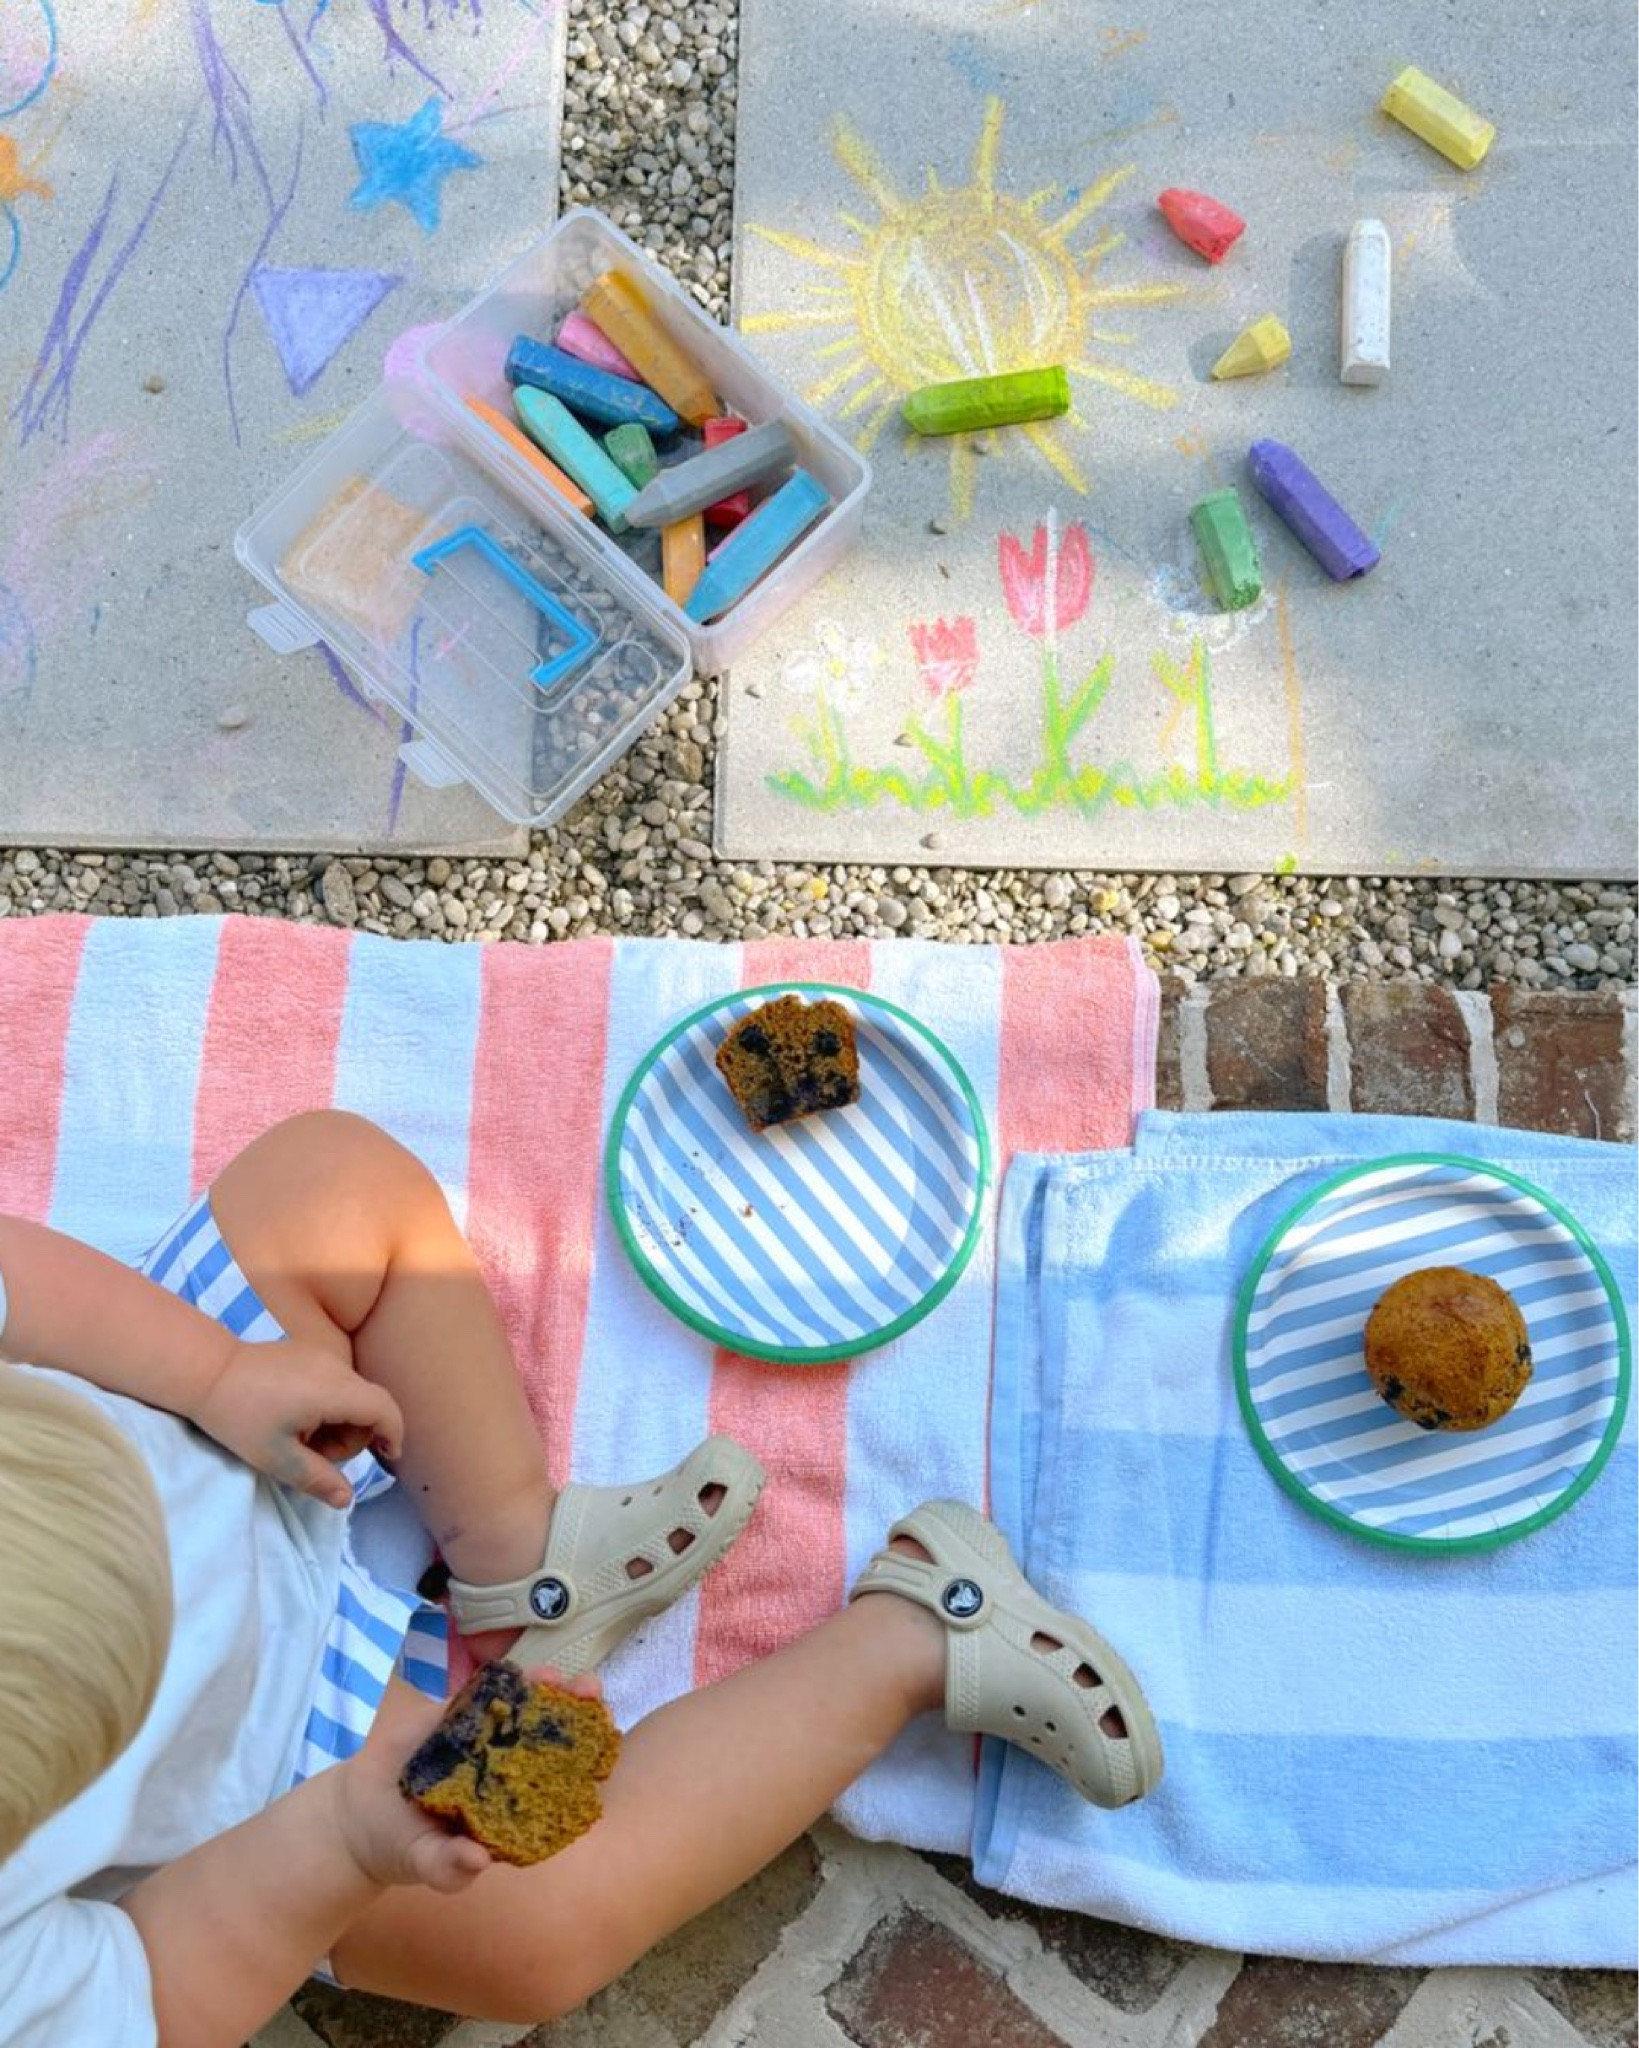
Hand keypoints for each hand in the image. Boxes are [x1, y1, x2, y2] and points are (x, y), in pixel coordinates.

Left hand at [189, 1337, 404, 1507]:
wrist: (207, 1372)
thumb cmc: (240, 1417)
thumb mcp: (276, 1458)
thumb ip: (317, 1479)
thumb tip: (346, 1499)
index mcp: (334, 1391)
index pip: (384, 1410)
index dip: (393, 1435)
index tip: (386, 1458)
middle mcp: (336, 1366)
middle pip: (370, 1405)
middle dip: (353, 1437)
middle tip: (315, 1455)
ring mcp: (323, 1356)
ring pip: (353, 1395)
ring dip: (339, 1422)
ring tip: (301, 1437)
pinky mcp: (309, 1352)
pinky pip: (336, 1382)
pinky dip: (328, 1405)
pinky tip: (296, 1416)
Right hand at [333, 1667, 604, 1893]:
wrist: (357, 1816)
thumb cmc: (402, 1847)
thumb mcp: (424, 1863)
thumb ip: (447, 1867)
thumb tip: (476, 1862)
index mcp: (512, 1809)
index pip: (560, 1785)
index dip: (585, 1765)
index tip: (603, 1746)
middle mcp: (506, 1770)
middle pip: (551, 1737)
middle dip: (575, 1712)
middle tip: (589, 1689)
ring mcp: (483, 1740)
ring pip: (523, 1709)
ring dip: (544, 1687)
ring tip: (556, 1673)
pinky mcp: (455, 1717)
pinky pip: (483, 1695)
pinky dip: (501, 1682)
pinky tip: (516, 1670)